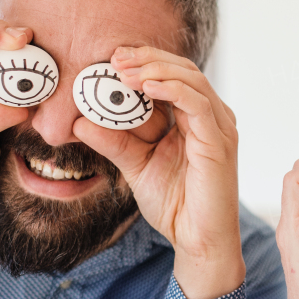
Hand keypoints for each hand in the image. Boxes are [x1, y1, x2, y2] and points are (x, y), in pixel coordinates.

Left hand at [71, 46, 243, 298]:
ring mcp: (218, 127)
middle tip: (115, 57)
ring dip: (156, 69)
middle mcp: (210, 116)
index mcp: (193, 118)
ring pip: (191, 79)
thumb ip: (113, 141)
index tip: (112, 58)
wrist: (197, 241)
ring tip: (125, 71)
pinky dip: (173, 90)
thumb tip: (79, 122)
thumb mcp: (135, 166)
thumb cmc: (175, 205)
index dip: (144, 62)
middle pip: (183, 69)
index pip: (171, 75)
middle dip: (148, 59)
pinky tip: (147, 87)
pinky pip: (198, 104)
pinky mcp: (219, 142)